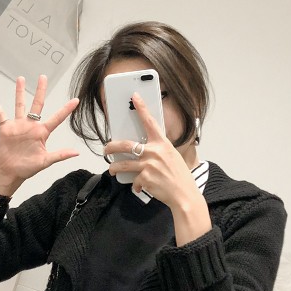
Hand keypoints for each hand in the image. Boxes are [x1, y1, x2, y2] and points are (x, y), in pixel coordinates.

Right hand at [0, 74, 78, 195]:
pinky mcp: (6, 128)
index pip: (56, 119)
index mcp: (41, 132)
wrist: (11, 172)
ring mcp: (18, 126)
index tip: (76, 101)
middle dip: (40, 90)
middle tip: (43, 77)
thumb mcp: (45, 161)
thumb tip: (76, 152)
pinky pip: (0, 114)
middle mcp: (31, 126)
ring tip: (21, 79)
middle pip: (37, 104)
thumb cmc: (28, 168)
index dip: (66, 110)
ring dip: (19, 92)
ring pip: (19, 105)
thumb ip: (60, 155)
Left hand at [104, 91, 197, 207]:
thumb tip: (141, 150)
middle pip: (125, 145)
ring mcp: (148, 165)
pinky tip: (142, 187)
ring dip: (113, 168)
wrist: (184, 194)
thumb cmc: (178, 175)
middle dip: (111, 147)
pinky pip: (134, 181)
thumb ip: (157, 151)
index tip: (134, 96)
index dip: (142, 108)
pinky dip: (136, 185)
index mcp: (162, 143)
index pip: (150, 122)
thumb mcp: (171, 156)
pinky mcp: (144, 179)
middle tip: (106, 149)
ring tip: (112, 170)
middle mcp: (154, 152)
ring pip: (122, 165)